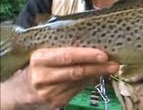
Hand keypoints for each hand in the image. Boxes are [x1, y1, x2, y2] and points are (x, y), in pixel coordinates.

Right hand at [1, 47, 118, 108]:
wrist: (21, 91)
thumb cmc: (39, 67)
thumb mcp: (46, 55)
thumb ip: (65, 51)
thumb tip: (95, 48)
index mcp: (40, 58)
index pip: (66, 56)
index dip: (86, 55)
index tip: (103, 55)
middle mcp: (43, 76)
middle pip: (76, 71)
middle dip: (98, 67)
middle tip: (114, 64)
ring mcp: (49, 92)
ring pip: (79, 82)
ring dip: (97, 75)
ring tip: (111, 68)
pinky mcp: (55, 102)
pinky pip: (77, 90)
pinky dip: (89, 83)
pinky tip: (96, 76)